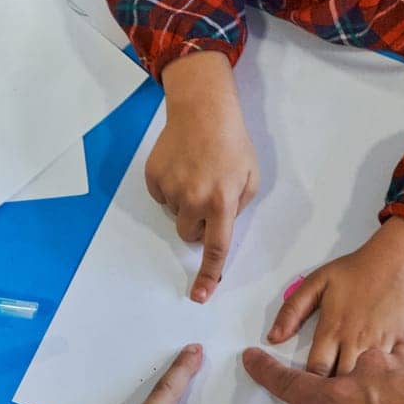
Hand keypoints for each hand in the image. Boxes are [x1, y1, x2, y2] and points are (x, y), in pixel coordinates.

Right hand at [151, 52, 258, 302]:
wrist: (202, 108)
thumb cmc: (232, 141)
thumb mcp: (250, 175)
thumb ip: (236, 206)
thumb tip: (217, 224)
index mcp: (222, 201)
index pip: (215, 248)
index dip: (208, 274)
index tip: (200, 296)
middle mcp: (193, 199)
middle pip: (189, 234)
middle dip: (198, 222)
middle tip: (208, 194)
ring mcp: (170, 189)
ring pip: (175, 215)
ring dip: (185, 203)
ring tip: (196, 173)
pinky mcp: (154, 179)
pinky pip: (161, 197)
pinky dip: (170, 188)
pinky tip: (181, 166)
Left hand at [268, 218, 403, 375]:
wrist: (401, 260)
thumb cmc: (357, 271)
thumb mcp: (317, 282)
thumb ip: (292, 310)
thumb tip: (272, 337)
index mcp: (333, 329)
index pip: (314, 372)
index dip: (307, 397)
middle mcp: (357, 340)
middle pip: (341, 384)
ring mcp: (384, 344)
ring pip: (371, 384)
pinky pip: (399, 372)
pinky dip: (392, 388)